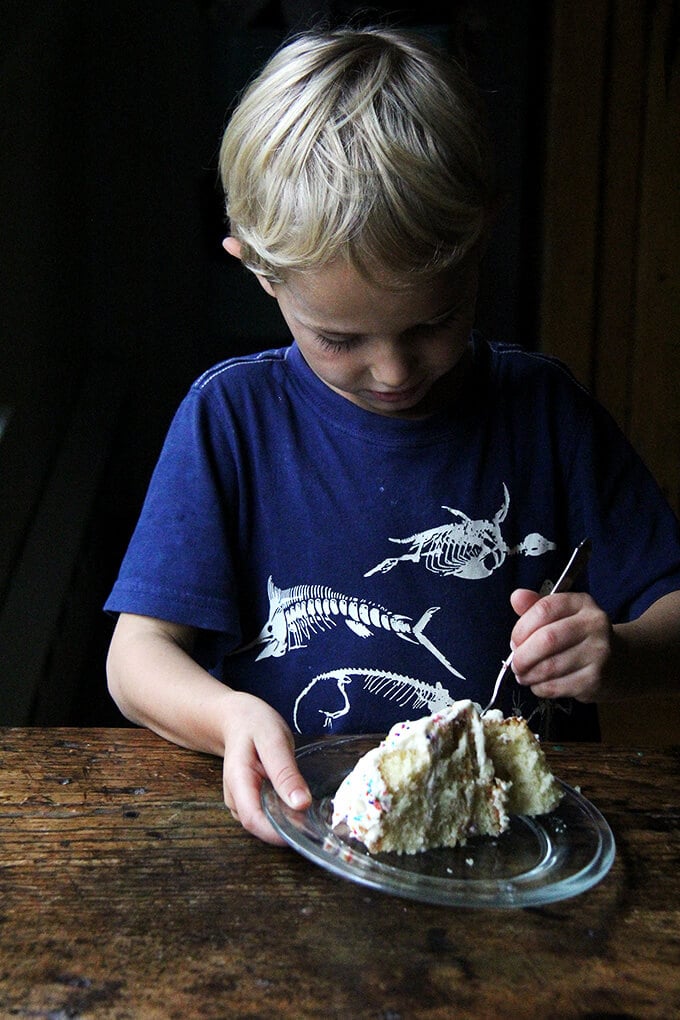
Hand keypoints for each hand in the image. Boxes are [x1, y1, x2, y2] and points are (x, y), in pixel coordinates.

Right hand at [221, 692, 311, 844]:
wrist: (237, 718)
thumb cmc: (255, 724)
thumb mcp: (274, 740)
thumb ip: (286, 772)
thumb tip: (301, 804)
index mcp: (238, 781)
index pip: (253, 819)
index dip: (278, 832)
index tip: (306, 831)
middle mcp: (235, 797)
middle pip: (259, 826)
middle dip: (287, 829)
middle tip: (317, 821)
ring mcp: (240, 801)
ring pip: (264, 822)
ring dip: (286, 822)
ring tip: (311, 811)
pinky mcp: (249, 800)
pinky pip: (267, 814)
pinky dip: (283, 813)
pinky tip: (298, 802)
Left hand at [509, 589, 613, 702]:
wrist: (620, 662)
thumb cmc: (580, 636)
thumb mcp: (561, 615)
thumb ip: (535, 606)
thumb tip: (516, 597)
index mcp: (581, 603)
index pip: (544, 609)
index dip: (521, 628)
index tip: (514, 641)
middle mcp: (594, 624)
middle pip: (547, 639)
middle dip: (522, 655)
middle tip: (515, 664)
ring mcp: (598, 653)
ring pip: (550, 666)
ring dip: (529, 674)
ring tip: (523, 675)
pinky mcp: (596, 679)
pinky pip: (557, 686)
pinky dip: (540, 688)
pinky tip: (539, 685)